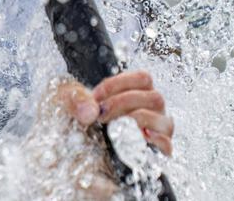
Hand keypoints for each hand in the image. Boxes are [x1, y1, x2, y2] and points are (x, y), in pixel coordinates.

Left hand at [57, 70, 174, 155]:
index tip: (96, 97)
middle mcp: (149, 112)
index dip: (120, 84)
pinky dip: (157, 142)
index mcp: (134, 93)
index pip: (143, 78)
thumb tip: (91, 111)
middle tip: (102, 115)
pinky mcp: (154, 156)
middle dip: (125, 103)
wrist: (68, 154)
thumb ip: (74, 98)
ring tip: (116, 127)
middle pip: (155, 98)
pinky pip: (168, 147)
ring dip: (140, 120)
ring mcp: (154, 134)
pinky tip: (139, 139)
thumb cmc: (72, 122)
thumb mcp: (65, 103)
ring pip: (165, 122)